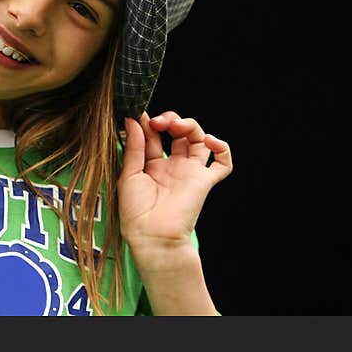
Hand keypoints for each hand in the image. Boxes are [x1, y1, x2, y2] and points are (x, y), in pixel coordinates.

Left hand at [118, 111, 232, 260]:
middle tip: (159, 122)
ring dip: (190, 125)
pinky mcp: (204, 181)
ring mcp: (190, 172)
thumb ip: (134, 147)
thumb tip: (134, 120)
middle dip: (170, 120)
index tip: (140, 115)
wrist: (152, 236)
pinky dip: (222, 148)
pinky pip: (223, 163)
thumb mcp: (129, 174)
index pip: (155, 136)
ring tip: (176, 125)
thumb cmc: (136, 211)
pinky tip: (210, 141)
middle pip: (179, 133)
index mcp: (152, 166)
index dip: (149, 123)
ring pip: (199, 140)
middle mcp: (173, 166)